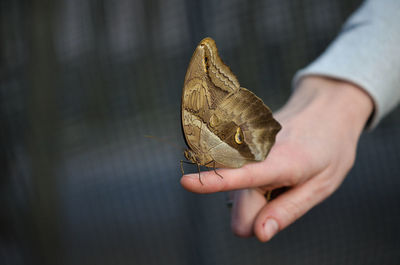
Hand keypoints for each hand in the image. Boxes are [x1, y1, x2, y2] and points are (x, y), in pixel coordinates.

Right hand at [180, 76, 372, 241]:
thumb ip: (287, 210)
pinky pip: (238, 174)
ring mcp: (247, 146)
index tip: (186, 182)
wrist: (324, 109)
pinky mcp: (243, 144)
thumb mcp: (321, 186)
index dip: (212, 182)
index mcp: (280, 162)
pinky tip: (272, 168)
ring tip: (283, 178)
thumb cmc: (328, 149)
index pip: (240, 176)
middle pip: (239, 201)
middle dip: (254, 213)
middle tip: (284, 196)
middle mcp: (256, 152)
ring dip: (255, 195)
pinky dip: (252, 180)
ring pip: (237, 189)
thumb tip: (258, 234)